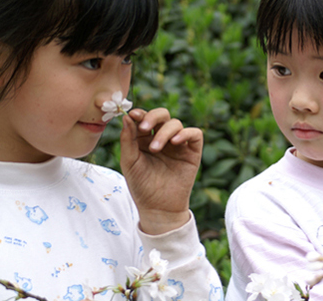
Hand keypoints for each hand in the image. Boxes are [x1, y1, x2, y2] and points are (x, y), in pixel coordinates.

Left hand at [119, 107, 202, 234]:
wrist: (158, 208)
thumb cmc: (141, 186)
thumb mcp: (129, 162)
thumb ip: (128, 139)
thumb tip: (127, 116)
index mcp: (145, 139)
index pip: (144, 118)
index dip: (140, 114)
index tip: (133, 115)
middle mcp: (162, 138)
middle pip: (162, 115)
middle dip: (153, 117)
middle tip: (145, 128)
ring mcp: (178, 144)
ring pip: (176, 123)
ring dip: (164, 132)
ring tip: (156, 149)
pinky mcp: (192, 151)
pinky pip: (194, 133)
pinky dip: (185, 133)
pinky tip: (175, 142)